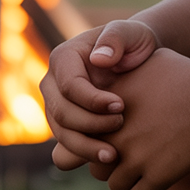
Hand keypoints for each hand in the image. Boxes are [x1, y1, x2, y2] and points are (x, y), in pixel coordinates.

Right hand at [40, 19, 160, 168]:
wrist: (136, 59)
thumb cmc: (134, 42)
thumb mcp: (132, 32)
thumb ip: (116, 37)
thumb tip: (97, 59)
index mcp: (64, 57)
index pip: (70, 86)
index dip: (92, 100)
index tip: (120, 106)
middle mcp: (52, 83)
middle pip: (61, 113)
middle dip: (90, 125)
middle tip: (120, 126)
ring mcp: (56, 105)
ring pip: (61, 133)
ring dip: (85, 147)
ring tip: (113, 155)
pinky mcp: (64, 123)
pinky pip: (67, 143)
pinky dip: (85, 152)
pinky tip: (107, 157)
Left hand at [96, 47, 189, 189]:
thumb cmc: (184, 74)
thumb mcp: (148, 62)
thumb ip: (124, 70)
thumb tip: (112, 62)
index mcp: (107, 112)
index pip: (86, 138)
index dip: (101, 139)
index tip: (119, 135)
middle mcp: (116, 137)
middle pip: (97, 167)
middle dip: (112, 163)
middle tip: (132, 154)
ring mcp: (135, 159)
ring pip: (117, 184)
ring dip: (131, 177)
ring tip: (148, 163)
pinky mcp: (157, 177)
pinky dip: (153, 185)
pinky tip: (166, 168)